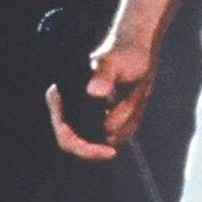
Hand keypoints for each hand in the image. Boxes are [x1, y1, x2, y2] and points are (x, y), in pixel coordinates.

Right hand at [46, 37, 156, 161]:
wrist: (138, 52)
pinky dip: (130, 123)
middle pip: (80, 145)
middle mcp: (71, 109)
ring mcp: (87, 116)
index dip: (83, 148)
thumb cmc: (122, 53)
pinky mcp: (104, 118)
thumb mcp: (112, 63)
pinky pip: (118, 135)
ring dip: (124, 124)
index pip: (64, 134)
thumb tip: (94, 91)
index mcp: (62, 96)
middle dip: (103, 143)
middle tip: (120, 144)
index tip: (108, 150)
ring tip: (131, 95)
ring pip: (106, 139)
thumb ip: (103, 75)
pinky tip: (133, 99)